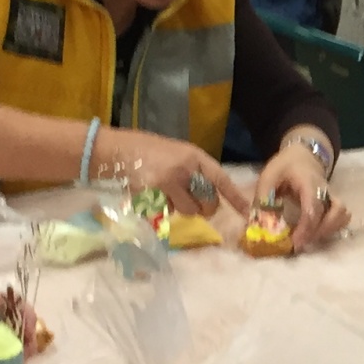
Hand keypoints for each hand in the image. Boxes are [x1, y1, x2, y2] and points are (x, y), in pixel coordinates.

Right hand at [102, 132, 248, 217]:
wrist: (115, 150)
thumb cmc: (147, 151)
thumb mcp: (177, 154)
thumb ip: (194, 171)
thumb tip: (210, 194)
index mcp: (194, 156)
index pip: (221, 179)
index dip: (235, 197)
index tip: (247, 211)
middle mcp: (185, 169)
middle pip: (208, 203)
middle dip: (203, 207)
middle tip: (190, 200)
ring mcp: (169, 183)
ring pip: (189, 211)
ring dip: (181, 208)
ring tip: (167, 194)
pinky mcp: (154, 196)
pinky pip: (169, 213)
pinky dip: (163, 209)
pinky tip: (153, 195)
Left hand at [255, 129, 349, 251]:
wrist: (302, 155)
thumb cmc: (284, 166)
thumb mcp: (268, 176)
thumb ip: (263, 198)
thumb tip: (259, 224)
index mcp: (309, 182)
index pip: (314, 206)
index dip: (306, 227)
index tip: (295, 243)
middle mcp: (326, 190)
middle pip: (335, 212)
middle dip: (319, 232)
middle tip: (300, 244)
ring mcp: (332, 196)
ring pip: (342, 215)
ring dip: (328, 231)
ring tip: (308, 240)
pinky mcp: (334, 203)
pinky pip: (342, 218)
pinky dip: (333, 229)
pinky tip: (316, 234)